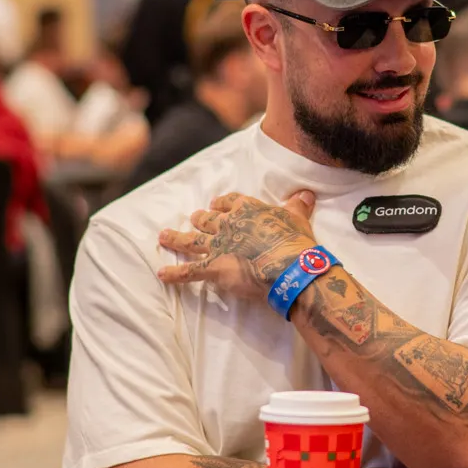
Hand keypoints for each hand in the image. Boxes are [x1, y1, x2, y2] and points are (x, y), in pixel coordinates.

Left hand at [157, 190, 317, 298]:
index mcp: (247, 209)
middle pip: (207, 219)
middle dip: (200, 219)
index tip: (217, 203)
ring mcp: (218, 246)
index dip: (222, 203)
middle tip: (194, 219)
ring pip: (191, 240)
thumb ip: (298, 205)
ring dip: (176, 238)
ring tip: (163, 236)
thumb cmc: (296, 241)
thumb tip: (306, 193)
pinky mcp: (213, 268)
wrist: (289, 268)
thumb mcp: (299, 217)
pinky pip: (189, 271)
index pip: (229, 201)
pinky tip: (162, 274)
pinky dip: (174, 273)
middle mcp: (228, 224)